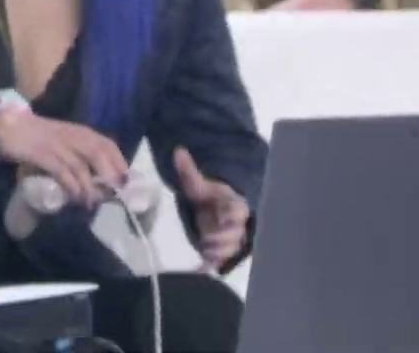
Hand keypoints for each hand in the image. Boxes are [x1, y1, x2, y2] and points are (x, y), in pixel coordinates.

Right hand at [0, 104, 129, 207]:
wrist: (7, 125)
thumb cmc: (37, 136)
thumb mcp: (62, 141)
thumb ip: (77, 155)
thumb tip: (96, 181)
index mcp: (79, 132)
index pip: (107, 145)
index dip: (119, 163)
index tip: (125, 182)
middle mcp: (71, 135)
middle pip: (98, 154)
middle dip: (109, 176)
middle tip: (113, 195)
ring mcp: (56, 144)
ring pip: (81, 166)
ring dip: (89, 187)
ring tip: (91, 203)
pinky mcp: (41, 153)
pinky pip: (61, 170)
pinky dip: (71, 185)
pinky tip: (75, 197)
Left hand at [174, 146, 248, 269]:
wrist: (214, 211)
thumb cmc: (209, 197)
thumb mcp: (198, 184)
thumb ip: (189, 171)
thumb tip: (178, 151)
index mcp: (234, 205)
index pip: (240, 211)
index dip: (233, 215)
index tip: (223, 215)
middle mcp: (237, 225)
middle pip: (236, 234)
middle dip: (223, 237)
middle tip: (208, 238)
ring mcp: (231, 240)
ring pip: (231, 249)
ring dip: (219, 252)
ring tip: (205, 250)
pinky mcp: (223, 251)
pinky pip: (220, 261)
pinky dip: (211, 265)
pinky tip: (200, 268)